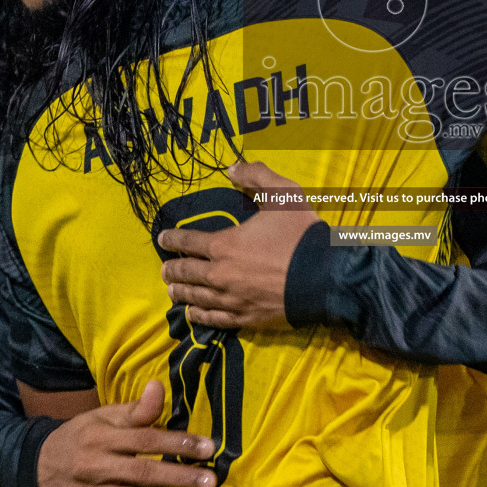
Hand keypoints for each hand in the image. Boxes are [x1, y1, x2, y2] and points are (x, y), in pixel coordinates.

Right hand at [36, 379, 218, 486]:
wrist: (35, 468)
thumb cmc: (81, 438)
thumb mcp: (103, 418)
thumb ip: (135, 410)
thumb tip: (158, 386)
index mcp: (102, 437)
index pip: (146, 439)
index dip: (178, 442)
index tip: (209, 448)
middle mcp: (96, 465)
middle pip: (142, 472)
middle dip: (178, 476)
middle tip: (210, 481)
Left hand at [157, 160, 320, 328]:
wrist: (324, 276)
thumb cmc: (301, 235)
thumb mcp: (283, 194)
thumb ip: (256, 176)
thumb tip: (232, 168)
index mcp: (225, 245)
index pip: (188, 241)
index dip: (172, 239)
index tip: (162, 239)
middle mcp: (221, 274)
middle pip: (187, 272)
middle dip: (172, 269)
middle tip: (164, 269)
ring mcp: (232, 298)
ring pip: (196, 297)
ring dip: (181, 292)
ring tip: (172, 290)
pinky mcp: (245, 317)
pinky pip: (214, 318)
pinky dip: (200, 315)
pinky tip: (193, 314)